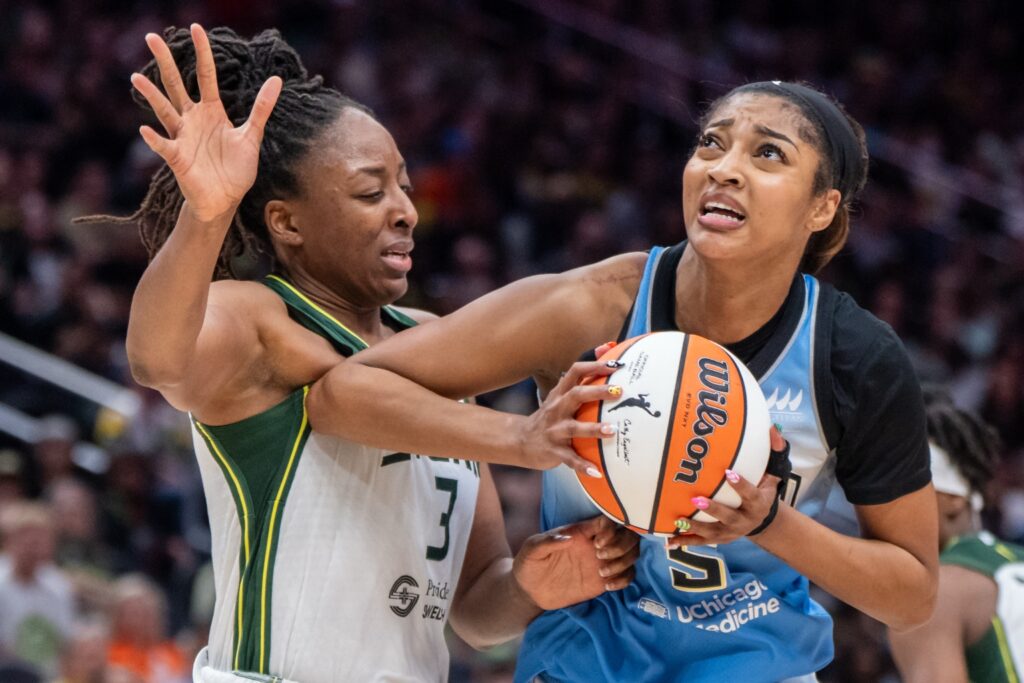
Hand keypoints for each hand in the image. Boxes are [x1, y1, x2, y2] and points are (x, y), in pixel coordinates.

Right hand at [130, 24, 282, 221]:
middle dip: (165, 62)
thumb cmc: (236, 169)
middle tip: (152, 38)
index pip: (205, 75)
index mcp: (212, 111)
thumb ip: (261, 108)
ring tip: (137, 77)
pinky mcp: (178, 158)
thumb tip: (277, 79)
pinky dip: (155, 140)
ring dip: (152, 95)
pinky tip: (145, 130)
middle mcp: (193, 119)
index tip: (195, 28)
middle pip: (177, 85)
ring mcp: (183, 137)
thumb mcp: (252, 135)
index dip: (202, 53)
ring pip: (165, 111)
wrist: (226, 199)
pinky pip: (164, 147)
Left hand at [514, 515, 639, 609]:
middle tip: (600, 558)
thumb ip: (547, 541)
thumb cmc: (529, 564)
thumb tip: (567, 537)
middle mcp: (596, 544)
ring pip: (632, 554)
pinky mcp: (604, 580)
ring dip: (623, 562)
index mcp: (581, 531)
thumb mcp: (532, 550)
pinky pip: (628, 575)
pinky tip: (607, 586)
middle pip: (628, 534)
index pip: (609, 520)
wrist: (529, 591)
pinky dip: (624, 579)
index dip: (611, 529)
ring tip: (602, 574)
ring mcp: (602, 562)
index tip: (597, 544)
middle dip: (621, 545)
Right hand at [518, 359, 621, 474]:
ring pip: (573, 427)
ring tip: (612, 430)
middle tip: (619, 392)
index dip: (594, 365)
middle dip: (597, 392)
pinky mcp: (553, 450)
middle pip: (576, 395)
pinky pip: (569, 458)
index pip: (575, 372)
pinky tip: (597, 472)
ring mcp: (554, 430)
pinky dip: (582, 465)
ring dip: (593, 429)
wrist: (522, 440)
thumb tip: (608, 347)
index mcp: (560, 393)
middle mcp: (556, 408)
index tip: (616, 364)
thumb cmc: (551, 415)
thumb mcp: (562, 395)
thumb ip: (583, 377)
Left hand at [667, 428, 788, 547]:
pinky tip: (669, 542)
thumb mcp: (772, 475)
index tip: (728, 473)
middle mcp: (744, 520)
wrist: (762, 521)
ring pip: (712, 532)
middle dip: (713, 509)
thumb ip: (773, 453)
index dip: (741, 485)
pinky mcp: (719, 539)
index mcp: (757, 503)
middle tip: (696, 500)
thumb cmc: (762, 491)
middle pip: (728, 516)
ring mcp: (730, 532)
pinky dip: (685, 542)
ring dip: (695, 527)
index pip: (750, 494)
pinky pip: (701, 542)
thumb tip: (773, 428)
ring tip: (678, 520)